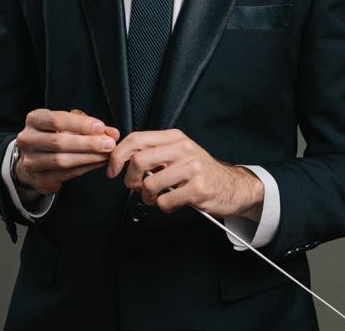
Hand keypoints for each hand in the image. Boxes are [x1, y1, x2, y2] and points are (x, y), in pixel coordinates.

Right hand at [14, 108, 120, 194]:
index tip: (101, 127)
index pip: (56, 120)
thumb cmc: (54, 134)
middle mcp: (28, 140)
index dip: (80, 124)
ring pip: (61, 160)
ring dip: (88, 158)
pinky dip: (85, 168)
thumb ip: (89, 126)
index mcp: (34, 120)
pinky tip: (98, 163)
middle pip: (59, 142)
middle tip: (109, 144)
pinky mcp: (39, 179)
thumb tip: (113, 133)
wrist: (34, 157)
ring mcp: (31, 161)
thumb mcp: (67, 123)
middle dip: (88, 143)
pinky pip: (65, 174)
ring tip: (106, 155)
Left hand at [105, 129, 263, 219]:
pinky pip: (165, 202)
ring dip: (148, 198)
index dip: (118, 155)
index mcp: (174, 137)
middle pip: (138, 161)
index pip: (136, 138)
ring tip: (159, 196)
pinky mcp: (198, 188)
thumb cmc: (200, 171)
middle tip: (136, 187)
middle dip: (130, 180)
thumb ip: (154, 153)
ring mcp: (192, 168)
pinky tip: (175, 201)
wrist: (232, 185)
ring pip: (150, 185)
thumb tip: (122, 158)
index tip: (112, 169)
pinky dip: (165, 207)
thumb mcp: (178, 153)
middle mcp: (183, 149)